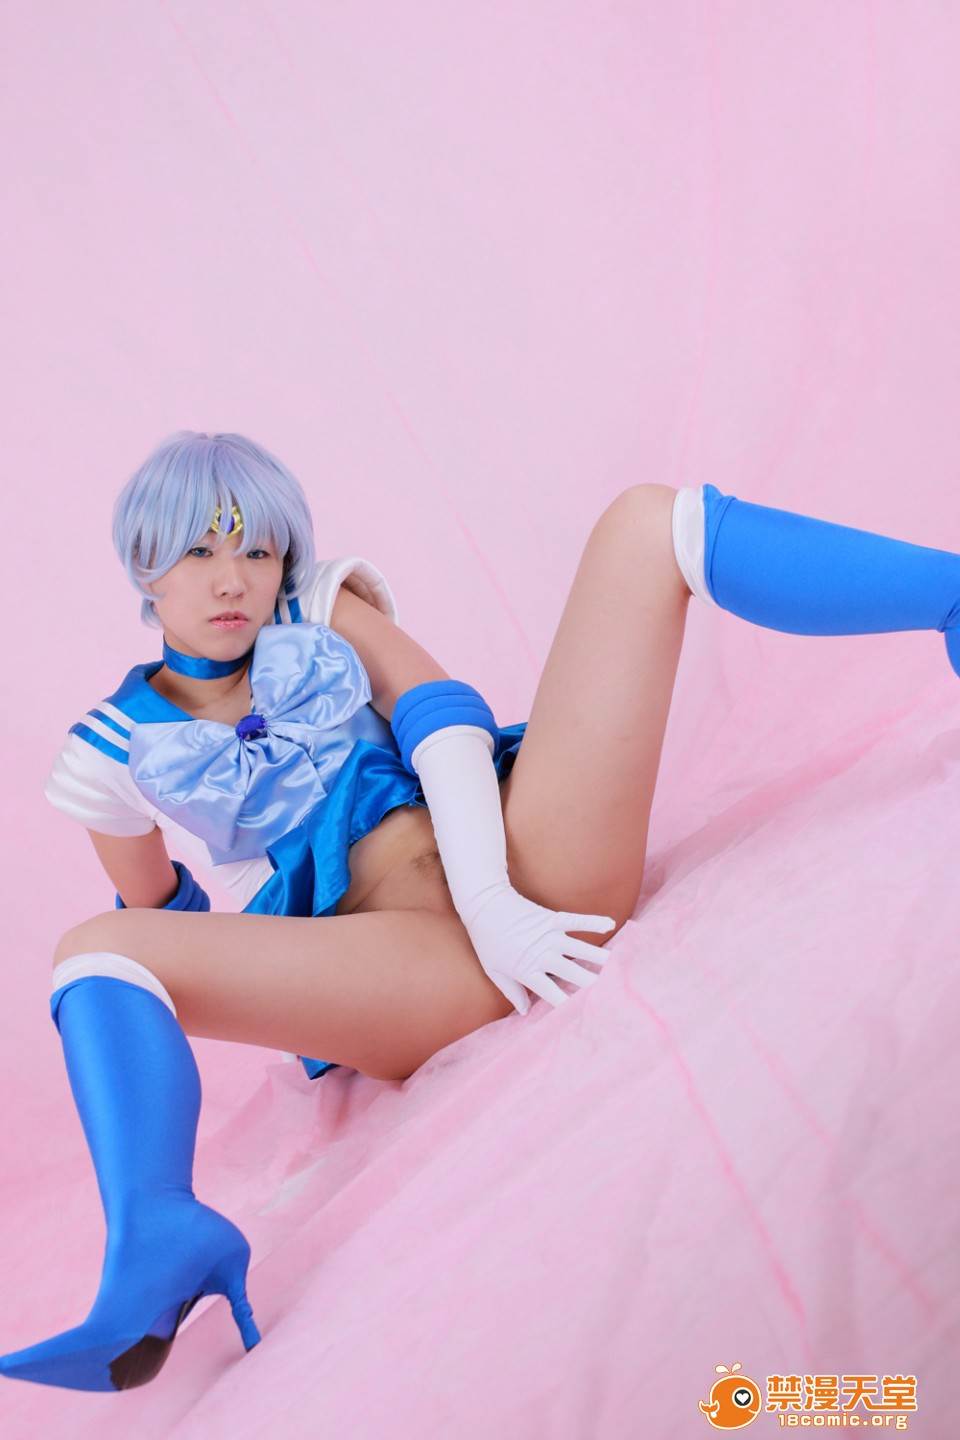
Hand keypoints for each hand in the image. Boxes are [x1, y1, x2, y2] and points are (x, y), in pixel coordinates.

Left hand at [461, 881, 616, 1014]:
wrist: (483, 906)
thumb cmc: (487, 941)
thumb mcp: (494, 971)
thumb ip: (512, 992)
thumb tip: (525, 1013)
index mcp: (527, 971)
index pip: (553, 994)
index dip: (569, 1005)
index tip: (583, 1013)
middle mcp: (543, 955)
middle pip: (573, 974)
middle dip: (592, 984)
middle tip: (611, 993)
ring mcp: (550, 935)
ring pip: (581, 949)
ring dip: (599, 958)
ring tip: (618, 967)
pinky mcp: (553, 918)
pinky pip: (577, 920)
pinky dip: (593, 921)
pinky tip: (610, 924)